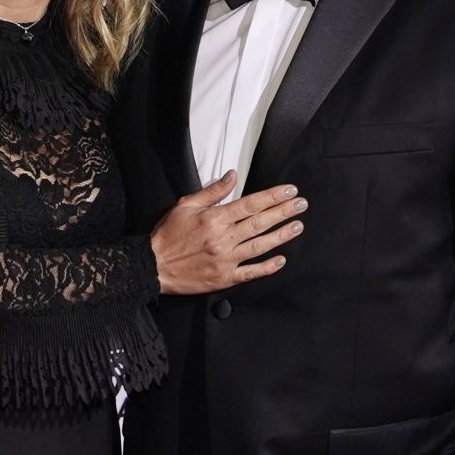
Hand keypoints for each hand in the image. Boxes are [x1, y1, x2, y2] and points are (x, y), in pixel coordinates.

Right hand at [149, 174, 304, 295]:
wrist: (153, 267)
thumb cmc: (168, 235)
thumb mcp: (185, 205)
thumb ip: (212, 192)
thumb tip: (232, 176)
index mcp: (214, 218)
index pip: (251, 204)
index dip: (273, 197)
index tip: (289, 191)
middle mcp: (223, 238)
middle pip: (260, 222)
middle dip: (283, 212)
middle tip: (301, 205)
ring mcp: (225, 260)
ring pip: (260, 246)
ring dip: (281, 236)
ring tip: (298, 226)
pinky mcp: (224, 278)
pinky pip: (250, 272)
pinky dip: (267, 267)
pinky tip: (281, 260)